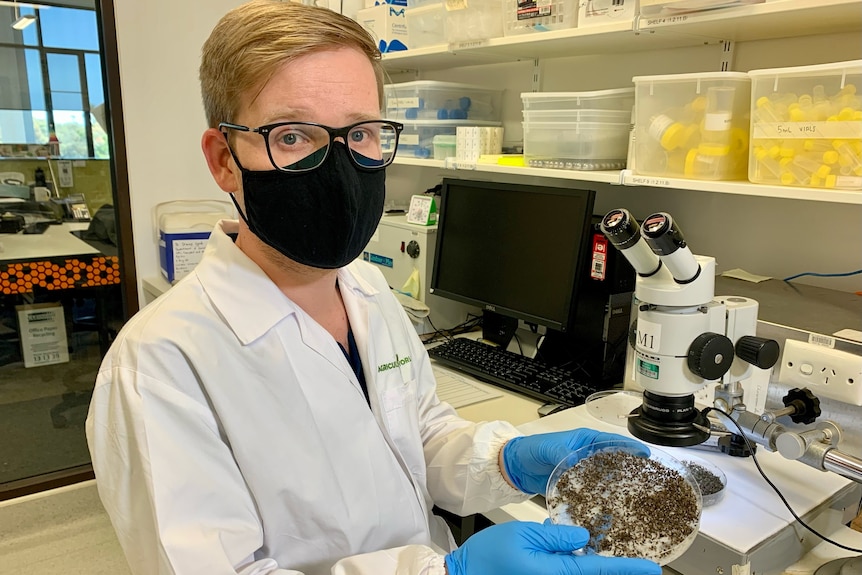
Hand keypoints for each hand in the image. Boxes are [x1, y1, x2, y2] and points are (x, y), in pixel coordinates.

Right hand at [444, 520, 660, 574]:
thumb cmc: (489, 555)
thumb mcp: (523, 533)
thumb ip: (556, 535)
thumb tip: (584, 538)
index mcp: (556, 573)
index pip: (600, 571)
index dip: (628, 569)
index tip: (653, 569)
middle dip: (615, 569)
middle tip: (640, 565)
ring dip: (595, 566)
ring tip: (613, 556)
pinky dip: (579, 566)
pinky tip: (580, 555)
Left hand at [501, 428, 649, 494]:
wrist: (515, 467)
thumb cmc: (530, 449)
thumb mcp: (547, 448)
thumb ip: (562, 453)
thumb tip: (575, 461)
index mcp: (584, 440)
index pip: (611, 441)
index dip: (629, 447)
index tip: (644, 454)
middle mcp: (587, 456)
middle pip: (614, 461)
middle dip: (630, 469)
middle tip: (646, 480)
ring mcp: (583, 472)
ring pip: (606, 478)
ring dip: (618, 487)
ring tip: (633, 497)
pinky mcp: (576, 487)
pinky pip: (593, 492)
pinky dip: (601, 499)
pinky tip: (610, 508)